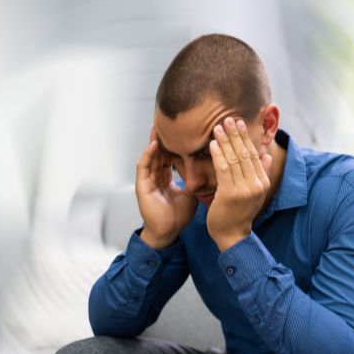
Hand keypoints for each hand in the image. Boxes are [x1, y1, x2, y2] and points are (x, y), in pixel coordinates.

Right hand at [135, 126, 197, 244]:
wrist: (169, 231)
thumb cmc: (178, 216)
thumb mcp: (191, 194)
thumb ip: (196, 181)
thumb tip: (211, 169)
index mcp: (166, 178)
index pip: (169, 156)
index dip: (175, 144)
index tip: (183, 131)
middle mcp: (155, 177)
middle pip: (158, 152)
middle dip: (163, 138)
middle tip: (168, 121)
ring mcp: (147, 181)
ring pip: (150, 156)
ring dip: (153, 142)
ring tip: (158, 127)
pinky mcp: (142, 187)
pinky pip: (143, 167)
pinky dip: (148, 156)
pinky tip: (154, 146)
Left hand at [206, 117, 272, 250]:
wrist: (232, 235)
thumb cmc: (240, 213)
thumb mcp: (256, 193)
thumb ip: (263, 173)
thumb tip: (267, 155)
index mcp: (263, 182)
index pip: (254, 154)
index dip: (245, 137)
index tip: (238, 123)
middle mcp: (256, 185)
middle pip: (245, 153)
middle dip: (235, 135)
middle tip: (227, 119)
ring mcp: (244, 190)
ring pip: (234, 159)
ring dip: (225, 141)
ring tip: (218, 127)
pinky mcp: (230, 194)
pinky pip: (223, 169)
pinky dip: (218, 155)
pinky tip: (212, 144)